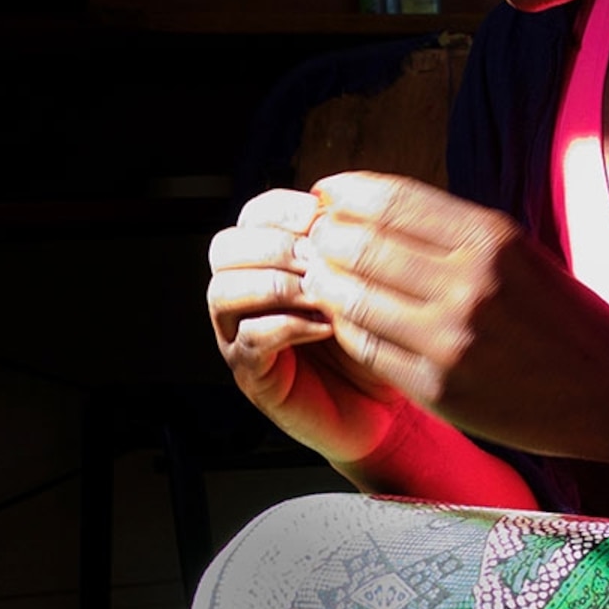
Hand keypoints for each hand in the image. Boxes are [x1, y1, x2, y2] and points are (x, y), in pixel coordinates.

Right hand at [207, 187, 410, 464]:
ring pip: (224, 292)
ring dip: (276, 284)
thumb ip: (346, 243)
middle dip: (272, 246)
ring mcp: (240, 336)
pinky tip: (326, 326)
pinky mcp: (253, 375)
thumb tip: (337, 201)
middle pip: (224, 249)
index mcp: (269, 262)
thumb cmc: (374, 337)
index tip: (320, 214)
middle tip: (316, 257)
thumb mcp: (364, 280)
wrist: (384, 407)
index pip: (252, 216)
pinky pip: (250, 340)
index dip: (282, 209)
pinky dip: (288, 326)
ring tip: (321, 293)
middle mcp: (245, 295)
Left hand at [294, 173, 608, 456]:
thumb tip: (368, 204)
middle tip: (309, 237)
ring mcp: (453, 341)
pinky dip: (344, 328)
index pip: (390, 201)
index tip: (324, 193)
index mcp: (492, 238)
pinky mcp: (441, 389)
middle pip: (362, 246)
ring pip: (354, 299)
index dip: (344, 192)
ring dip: (324, 283)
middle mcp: (471, 285)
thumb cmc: (560, 316)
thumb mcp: (517, 253)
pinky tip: (340, 318)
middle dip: (324, 237)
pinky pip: (368, 348)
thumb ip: (450, 232)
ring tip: (316, 274)